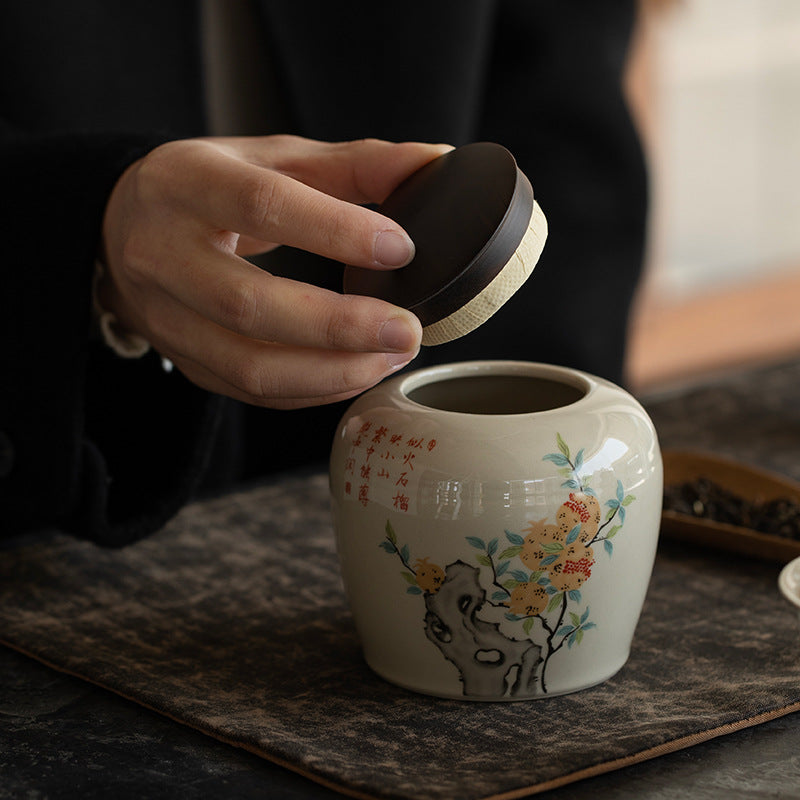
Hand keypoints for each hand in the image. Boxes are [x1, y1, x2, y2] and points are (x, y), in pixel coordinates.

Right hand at [99, 135, 450, 407]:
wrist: (129, 229)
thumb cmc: (213, 189)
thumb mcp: (274, 158)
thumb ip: (354, 164)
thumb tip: (434, 162)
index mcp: (187, 183)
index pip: (262, 205)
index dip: (334, 231)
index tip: (401, 248)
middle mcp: (163, 253)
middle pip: (249, 304)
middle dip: (339, 326)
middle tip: (407, 330)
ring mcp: (167, 316)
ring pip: (248, 365)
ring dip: (331, 372)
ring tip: (392, 357)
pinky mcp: (184, 360)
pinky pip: (250, 391)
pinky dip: (313, 391)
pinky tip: (357, 373)